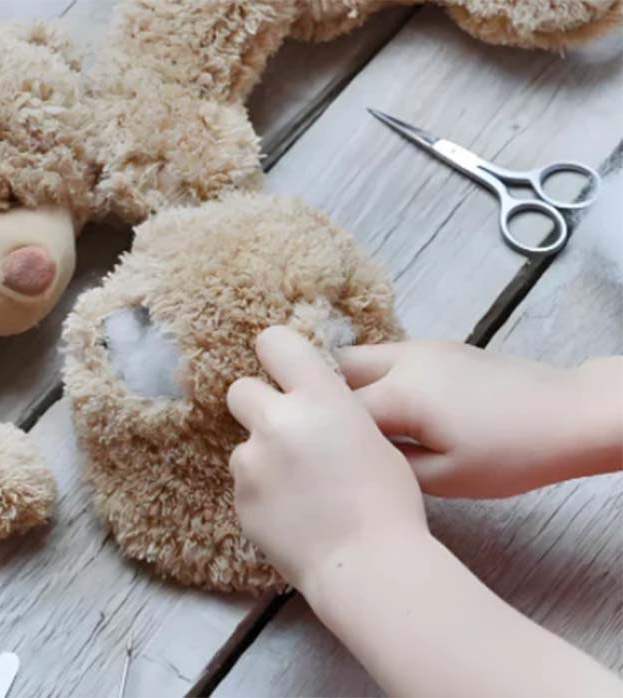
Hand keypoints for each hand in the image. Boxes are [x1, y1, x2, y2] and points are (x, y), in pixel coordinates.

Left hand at [226, 326, 426, 590]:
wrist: (368, 565)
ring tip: (300, 490)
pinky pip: (245, 484)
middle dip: (258, 405)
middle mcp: (278, 421)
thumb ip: (333, 411)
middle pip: (240, 389)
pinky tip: (293, 515)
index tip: (280, 367)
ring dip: (263, 457)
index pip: (274, 343)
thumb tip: (313, 402)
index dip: (275, 353)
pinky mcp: (240, 498)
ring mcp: (252, 461)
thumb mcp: (372, 436)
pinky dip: (263, 494)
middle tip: (283, 430)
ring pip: (244, 444)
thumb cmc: (389, 502)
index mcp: (320, 398)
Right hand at [336, 341, 622, 497]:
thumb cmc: (510, 454)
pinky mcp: (437, 347)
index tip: (301, 456)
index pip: (330, 411)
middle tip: (310, 431)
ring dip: (341, 385)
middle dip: (315, 396)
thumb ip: (388, 465)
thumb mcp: (443, 479)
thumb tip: (352, 458)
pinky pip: (384, 358)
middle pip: (331, 368)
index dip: (312, 434)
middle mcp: (399, 360)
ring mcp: (419, 348)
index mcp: (397, 394)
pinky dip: (369, 379)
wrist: (571, 414)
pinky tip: (379, 409)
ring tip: (339, 422)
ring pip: (357, 358)